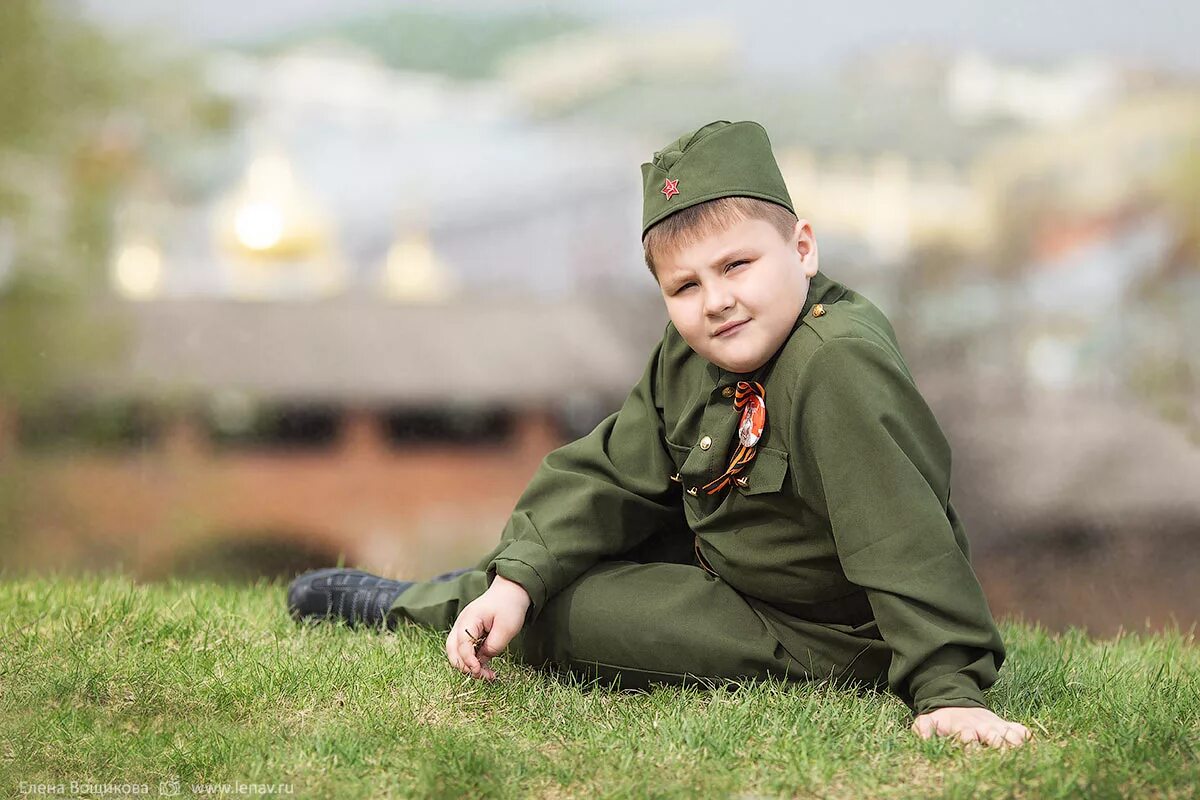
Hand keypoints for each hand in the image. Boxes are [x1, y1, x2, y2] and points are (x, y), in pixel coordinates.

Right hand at [445, 574, 530, 680]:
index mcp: (469, 619)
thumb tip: (482, 661)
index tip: (479, 671)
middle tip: (482, 676)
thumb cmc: (509, 606)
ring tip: (485, 674)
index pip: (462, 645)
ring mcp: (462, 628)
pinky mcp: (468, 633)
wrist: (511, 591)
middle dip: (464, 666)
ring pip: (455, 652)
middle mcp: (461, 624)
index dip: (469, 661)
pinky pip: (464, 650)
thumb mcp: (507, 628)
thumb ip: (493, 646)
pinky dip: (471, 660)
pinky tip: (485, 667)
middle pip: (452, 650)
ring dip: (467, 665)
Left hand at [911, 706, 1032, 747]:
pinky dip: (1027, 737)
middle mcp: (982, 727)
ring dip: (1016, 743)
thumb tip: (924, 737)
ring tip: (1023, 754)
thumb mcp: (928, 720)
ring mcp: (995, 726)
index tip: (973, 754)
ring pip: (1010, 734)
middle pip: (994, 736)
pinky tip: (1033, 747)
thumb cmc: (942, 718)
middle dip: (999, 745)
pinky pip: (1021, 730)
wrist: (956, 701)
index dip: (971, 747)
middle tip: (1003, 755)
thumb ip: (924, 728)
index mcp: (963, 728)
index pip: (968, 737)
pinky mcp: (1005, 726)